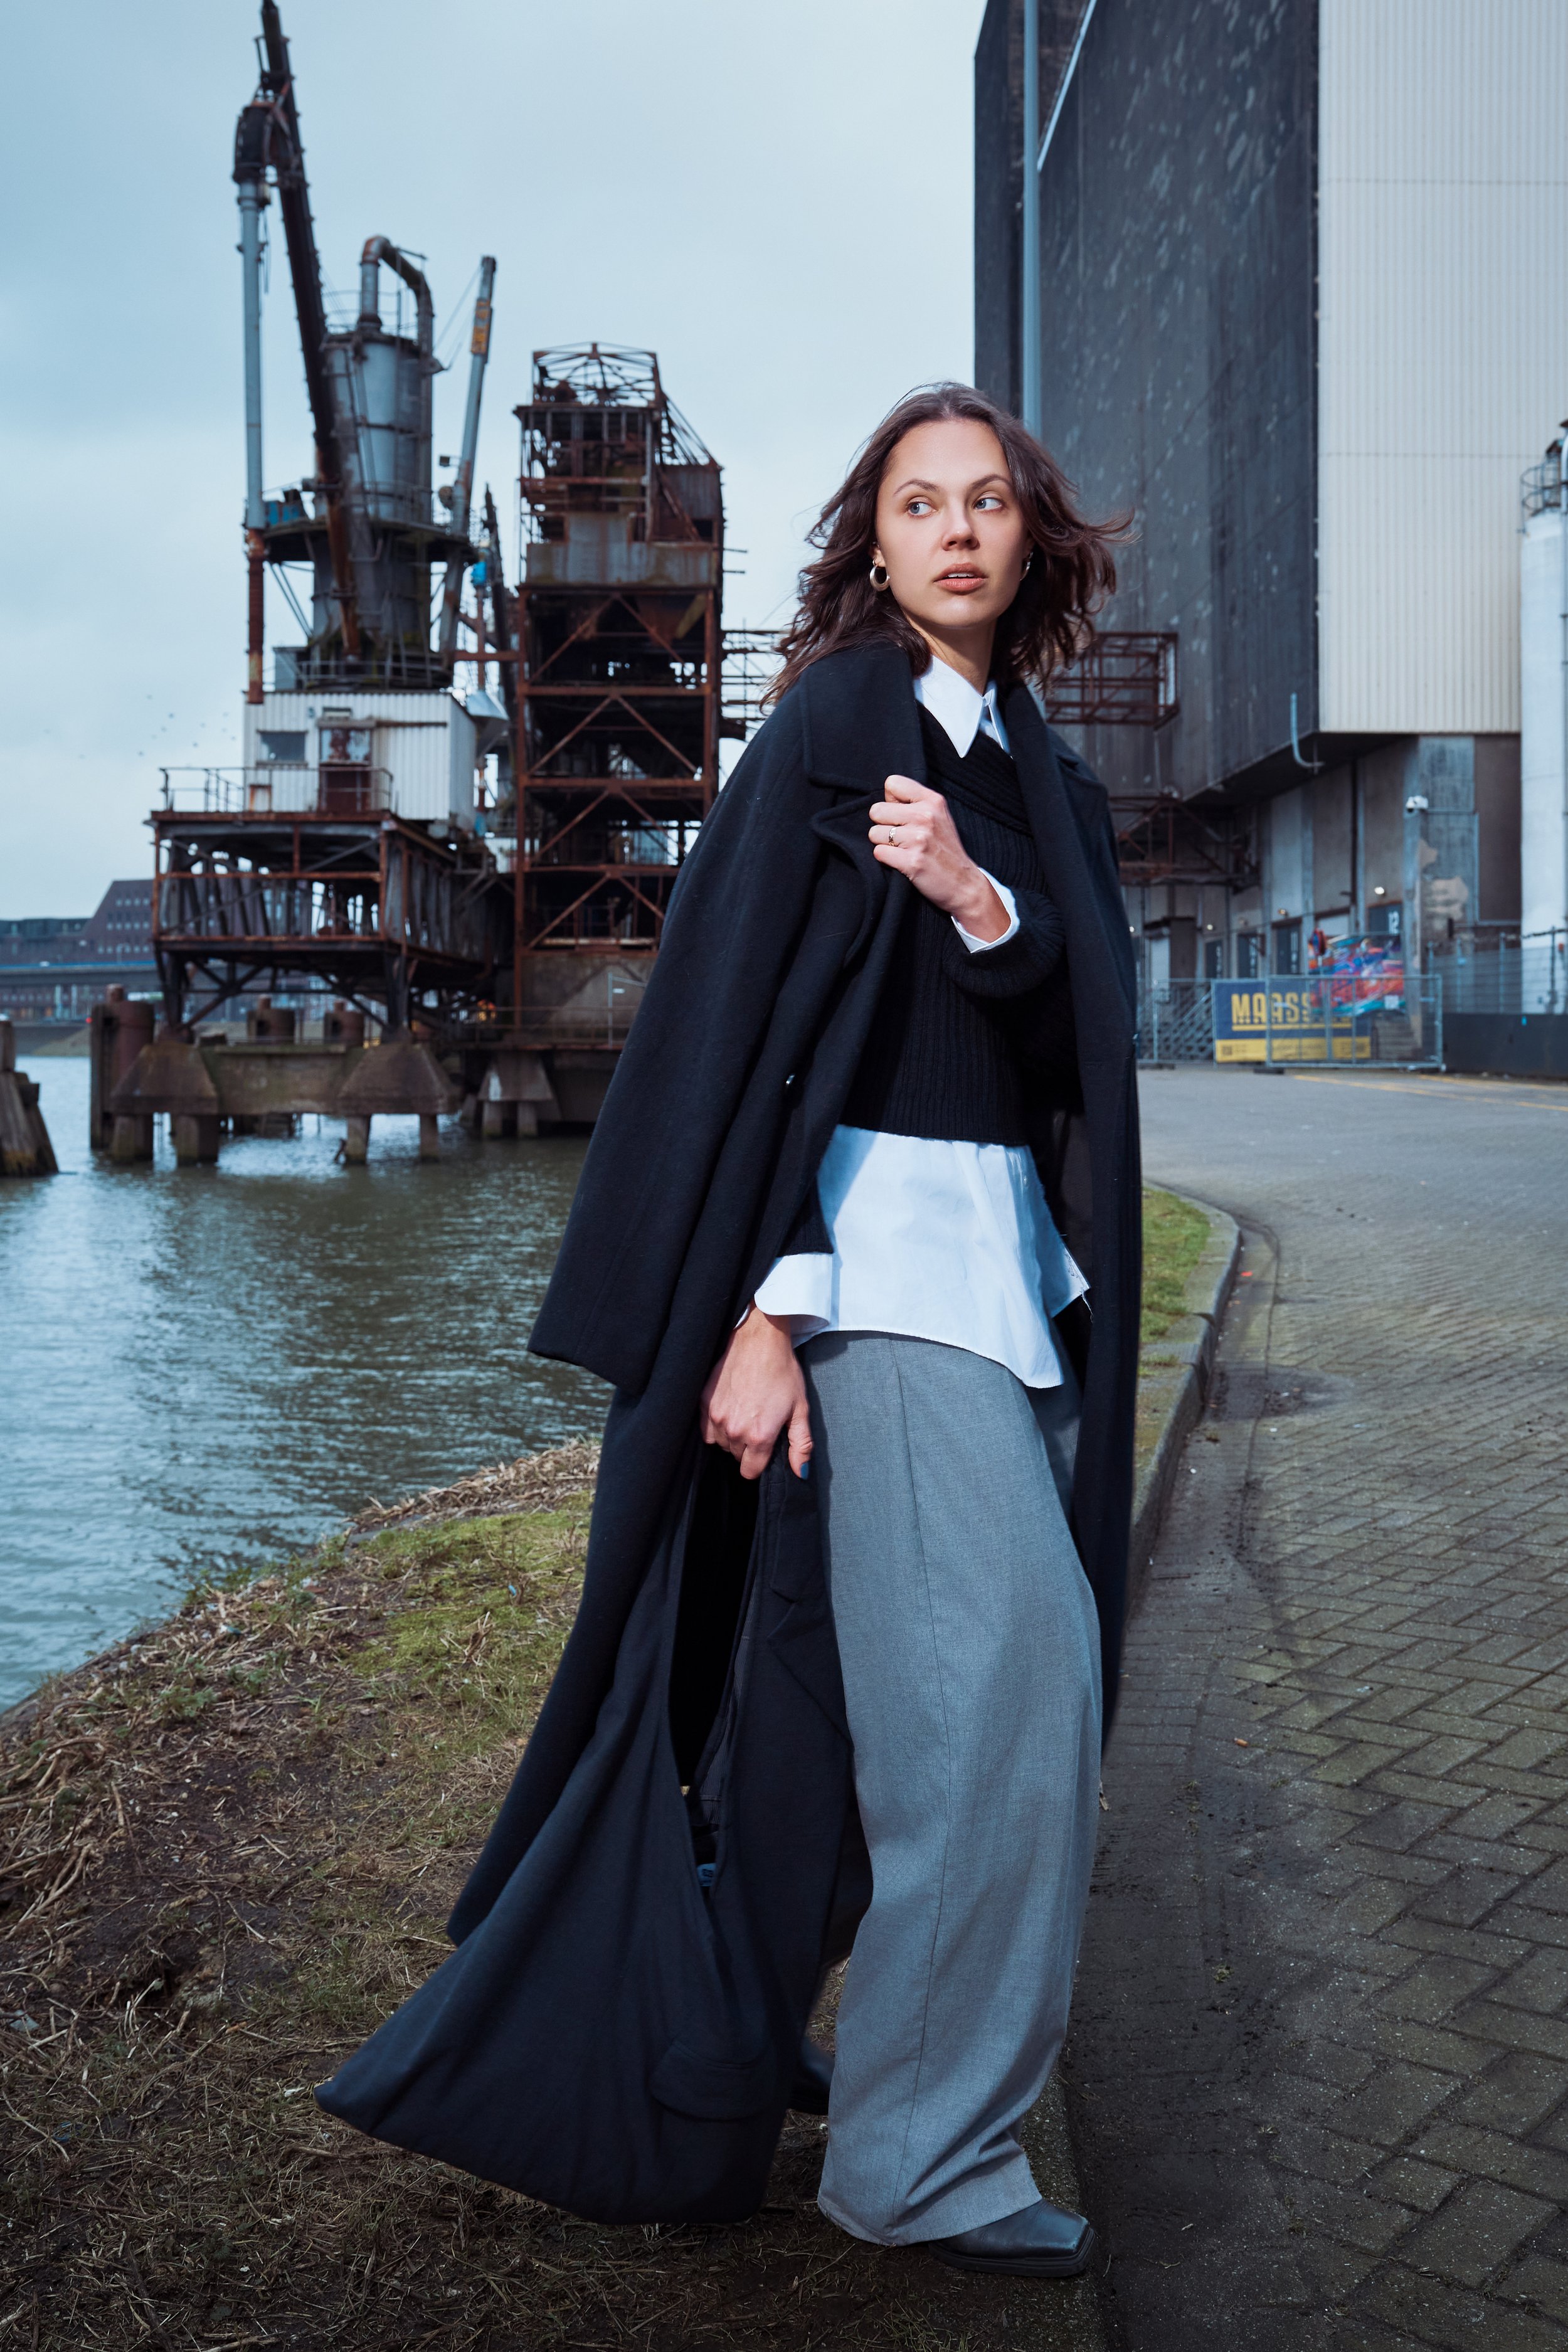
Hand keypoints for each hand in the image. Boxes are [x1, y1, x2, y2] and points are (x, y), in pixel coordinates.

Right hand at [700, 1306, 813, 1481]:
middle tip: (759, 1423)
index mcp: (759, 1436)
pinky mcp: (703, 1402)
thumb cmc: (783, 1372)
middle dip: (747, 1447)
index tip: (765, 1449)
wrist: (758, 1340)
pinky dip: (716, 1425)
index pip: (750, 1472)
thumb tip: (801, 1473)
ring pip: (720, 1443)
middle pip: (736, 1456)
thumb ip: (801, 1445)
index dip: (759, 1464)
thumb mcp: (801, 1409)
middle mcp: (734, 1430)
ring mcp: (715, 1416)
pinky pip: (706, 1428)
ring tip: (745, 1415)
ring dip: (731, 1437)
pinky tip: (730, 1409)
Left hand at [869, 774, 1008, 939]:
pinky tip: (902, 862)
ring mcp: (919, 839)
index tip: (900, 815)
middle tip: (900, 837)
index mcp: (933, 801)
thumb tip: (885, 797)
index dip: (890, 800)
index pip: (892, 783)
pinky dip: (886, 859)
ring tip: (903, 850)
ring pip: (874, 833)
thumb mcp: (939, 817)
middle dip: (883, 825)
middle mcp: (926, 816)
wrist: (964, 884)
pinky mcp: (912, 861)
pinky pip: (878, 853)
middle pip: (876, 810)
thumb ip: (915, 803)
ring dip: (883, 844)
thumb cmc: (946, 850)